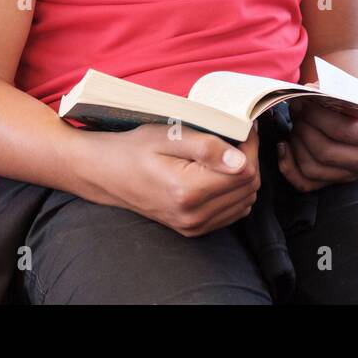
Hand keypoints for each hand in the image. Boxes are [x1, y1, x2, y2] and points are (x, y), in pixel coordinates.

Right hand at [87, 121, 260, 237]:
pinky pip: (232, 213)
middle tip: (237, 137)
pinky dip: (235, 192)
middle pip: (248, 188)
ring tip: (228, 154)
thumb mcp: (167, 137)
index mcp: (188, 191)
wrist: (106, 174)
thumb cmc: (134, 149)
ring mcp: (194, 226)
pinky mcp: (193, 229)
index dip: (251, 146)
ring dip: (244, 177)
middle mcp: (194, 215)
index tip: (244, 127)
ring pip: (245, 201)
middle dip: (249, 159)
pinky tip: (221, 174)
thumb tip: (241, 160)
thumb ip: (206, 147)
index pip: (245, 171)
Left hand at [276, 84, 357, 192]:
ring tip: (295, 124)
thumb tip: (311, 90)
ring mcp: (347, 176)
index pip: (341, 130)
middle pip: (323, 151)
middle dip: (303, 127)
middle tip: (295, 108)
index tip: (302, 100)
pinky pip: (303, 183)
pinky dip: (288, 166)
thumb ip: (335, 88)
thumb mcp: (353, 90)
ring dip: (295, 143)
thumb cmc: (354, 102)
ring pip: (311, 168)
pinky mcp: (330, 183)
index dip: (317, 115)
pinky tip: (283, 145)